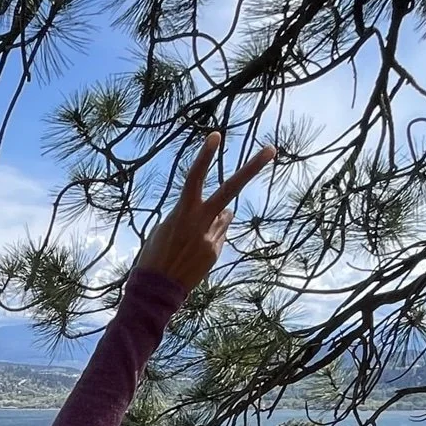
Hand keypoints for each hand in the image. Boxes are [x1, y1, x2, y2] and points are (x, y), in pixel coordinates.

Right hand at [132, 133, 275, 290]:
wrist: (155, 290)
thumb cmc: (155, 254)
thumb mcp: (166, 228)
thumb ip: (193, 214)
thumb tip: (227, 212)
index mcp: (182, 212)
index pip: (194, 177)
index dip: (205, 156)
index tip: (216, 135)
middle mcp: (201, 222)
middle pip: (229, 189)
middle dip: (251, 168)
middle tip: (271, 149)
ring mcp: (211, 237)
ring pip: (224, 217)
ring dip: (215, 219)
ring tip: (190, 239)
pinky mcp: (215, 252)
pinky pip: (219, 236)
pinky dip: (210, 238)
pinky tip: (193, 253)